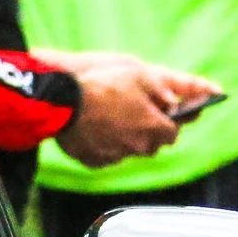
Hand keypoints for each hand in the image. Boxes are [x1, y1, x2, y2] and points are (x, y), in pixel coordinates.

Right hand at [54, 57, 212, 166]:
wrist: (64, 101)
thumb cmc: (103, 84)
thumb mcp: (140, 75)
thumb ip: (163, 90)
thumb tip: (174, 102)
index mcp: (153, 127)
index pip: (173, 132)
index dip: (170, 123)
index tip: (164, 115)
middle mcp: (138, 146)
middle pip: (153, 145)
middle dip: (151, 133)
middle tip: (139, 116)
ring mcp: (115, 156)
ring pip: (130, 151)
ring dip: (129, 140)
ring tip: (115, 120)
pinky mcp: (94, 161)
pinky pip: (107, 156)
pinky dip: (106, 146)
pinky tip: (97, 130)